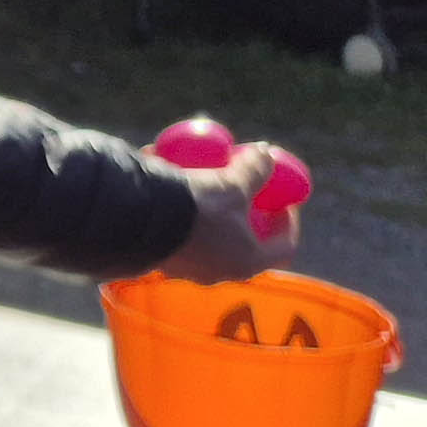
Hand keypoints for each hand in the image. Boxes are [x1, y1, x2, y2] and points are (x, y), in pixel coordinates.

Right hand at [167, 149, 298, 283]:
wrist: (139, 220)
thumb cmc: (198, 208)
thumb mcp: (232, 184)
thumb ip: (255, 170)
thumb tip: (268, 153)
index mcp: (249, 261)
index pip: (283, 245)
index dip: (287, 220)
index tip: (280, 199)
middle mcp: (222, 272)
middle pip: (245, 243)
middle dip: (246, 216)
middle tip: (243, 192)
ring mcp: (190, 269)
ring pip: (210, 240)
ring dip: (212, 216)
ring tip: (204, 187)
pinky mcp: (163, 259)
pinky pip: (180, 235)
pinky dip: (182, 216)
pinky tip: (172, 191)